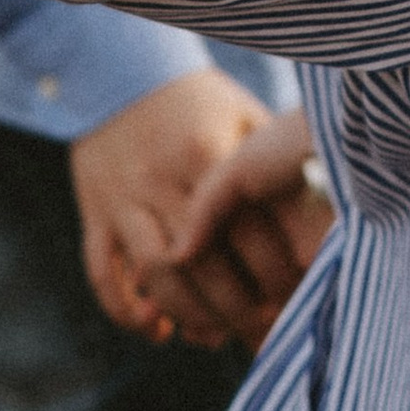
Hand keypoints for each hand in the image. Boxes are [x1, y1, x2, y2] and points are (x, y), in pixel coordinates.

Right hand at [69, 69, 272, 345]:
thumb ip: (270, 168)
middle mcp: (160, 179)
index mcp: (205, 153)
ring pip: (154, 274)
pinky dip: (128, 311)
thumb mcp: (241, 117)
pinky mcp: (95, 214)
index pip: (246, 231)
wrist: (120, 73)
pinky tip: (158, 331)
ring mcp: (122, 199)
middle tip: (266, 336)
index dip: (274, 275)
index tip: (298, 301)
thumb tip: (314, 230)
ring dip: (188, 315)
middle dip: (237, 310)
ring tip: (216, 336)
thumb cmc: (200, 103)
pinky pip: (103, 273)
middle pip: (201, 262)